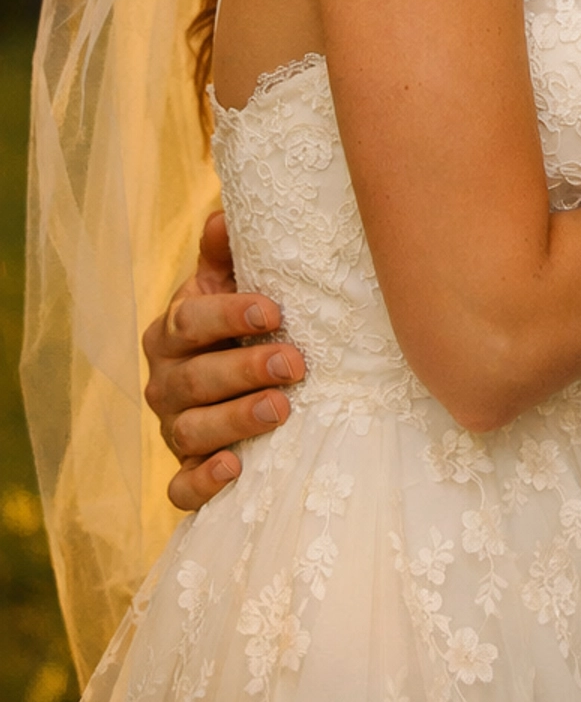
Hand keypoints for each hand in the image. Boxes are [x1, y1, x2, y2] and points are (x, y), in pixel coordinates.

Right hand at [142, 210, 302, 509]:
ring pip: (191, 430)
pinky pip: (181, 487)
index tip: (274, 310)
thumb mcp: (232, 284)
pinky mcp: (184, 472)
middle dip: (245, 369)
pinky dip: (203, 481)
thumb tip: (223, 215)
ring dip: (236, 420)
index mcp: (171, 331)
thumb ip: (227, 253)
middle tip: (295, 363)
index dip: (228, 314)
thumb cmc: (241, 325)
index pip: (189, 321)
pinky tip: (234, 468)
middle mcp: (165, 382)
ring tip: (282, 408)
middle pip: (195, 378)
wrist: (237, 385)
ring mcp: (172, 429)